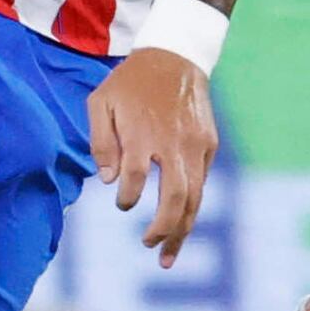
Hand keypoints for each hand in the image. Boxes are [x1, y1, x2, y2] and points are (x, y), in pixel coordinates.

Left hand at [91, 47, 219, 256]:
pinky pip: (200, 182)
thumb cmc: (131, 82)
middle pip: (175, 198)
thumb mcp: (100, 102)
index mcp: (142, 133)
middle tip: (148, 246)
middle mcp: (173, 143)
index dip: (127, 197)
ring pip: (194, 197)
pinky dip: (190, 205)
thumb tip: (108, 181)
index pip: (134, 179)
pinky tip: (180, 222)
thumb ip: (101, 142)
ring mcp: (196, 145)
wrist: (176, 55)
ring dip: (182, 229)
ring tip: (167, 256)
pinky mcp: (209, 144)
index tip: (123, 202)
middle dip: (164, 230)